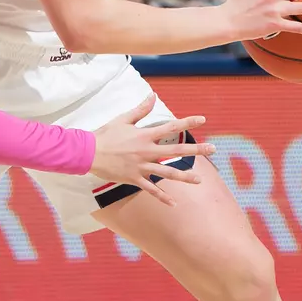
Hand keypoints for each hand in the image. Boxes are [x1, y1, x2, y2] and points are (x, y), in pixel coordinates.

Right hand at [87, 97, 213, 205]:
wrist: (88, 153)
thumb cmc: (106, 134)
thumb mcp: (123, 119)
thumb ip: (140, 109)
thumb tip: (153, 96)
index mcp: (145, 135)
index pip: (170, 127)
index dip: (187, 122)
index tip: (203, 119)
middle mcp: (146, 151)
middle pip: (176, 150)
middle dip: (196, 150)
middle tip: (213, 149)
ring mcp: (141, 166)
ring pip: (167, 173)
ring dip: (185, 177)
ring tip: (199, 180)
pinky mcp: (134, 179)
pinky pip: (151, 190)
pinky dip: (162, 197)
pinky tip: (173, 204)